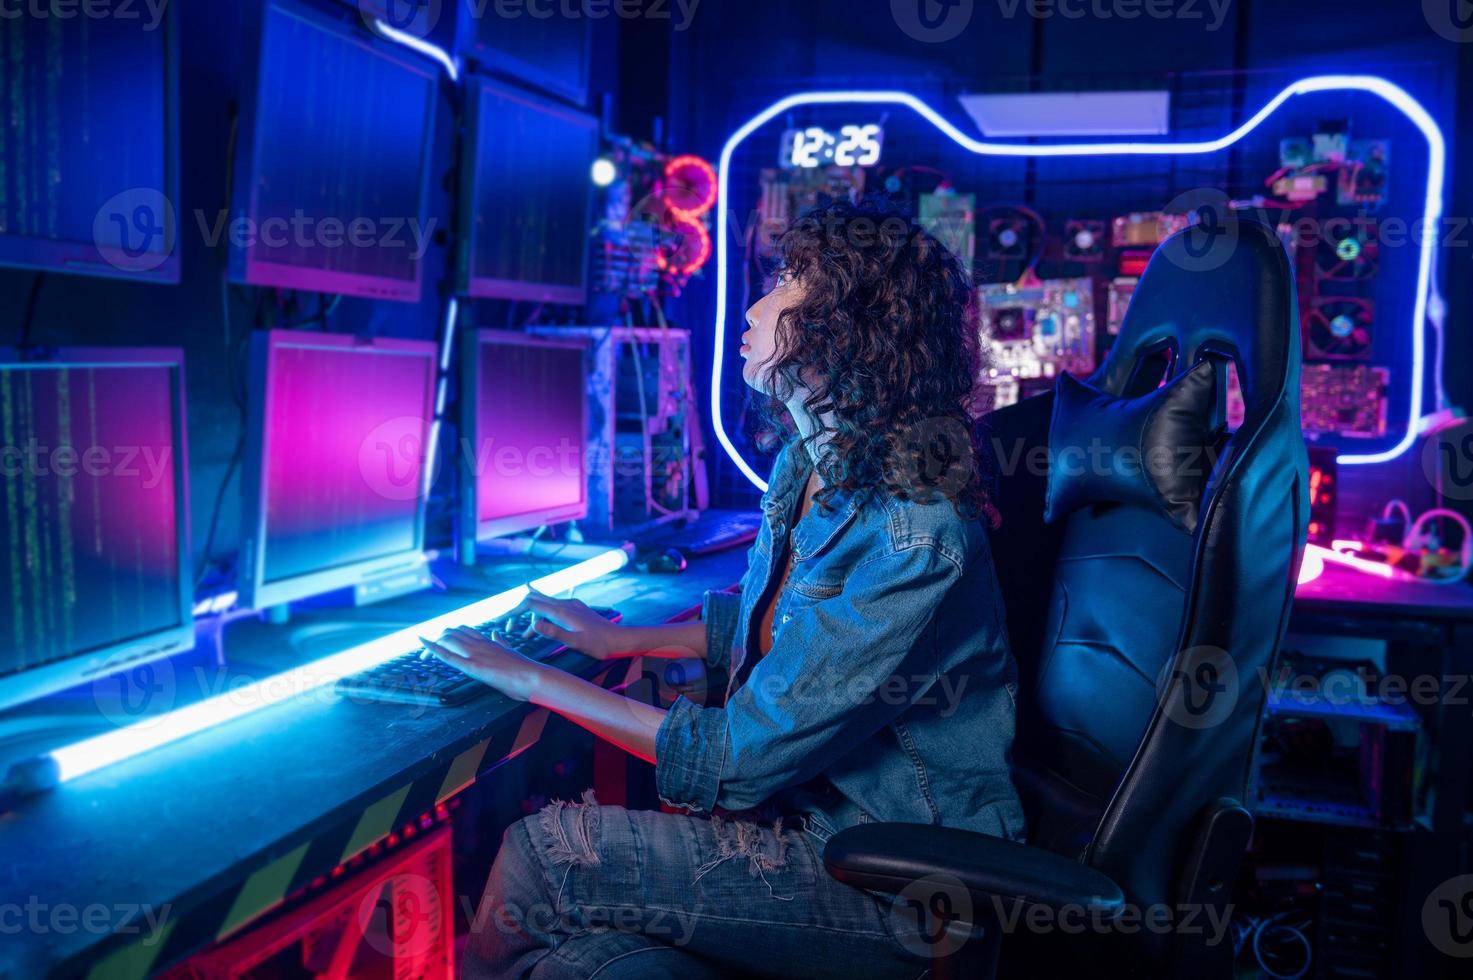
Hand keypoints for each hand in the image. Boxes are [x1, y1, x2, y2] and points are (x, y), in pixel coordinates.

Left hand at [421, 627, 545, 701]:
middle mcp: (480, 644)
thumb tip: (496, 633)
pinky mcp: (474, 667)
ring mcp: (477, 653)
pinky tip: (424, 645)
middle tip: (426, 658)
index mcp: (488, 642)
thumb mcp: (511, 652)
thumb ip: (501, 642)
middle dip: (436, 642)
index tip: (441, 643)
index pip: (463, 631)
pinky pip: (449, 656)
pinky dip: (434, 649)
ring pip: (448, 640)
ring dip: (431, 647)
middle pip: (452, 634)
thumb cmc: (526, 670)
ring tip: (421, 658)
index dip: (449, 635)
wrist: (535, 677)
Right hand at [512, 588, 623, 659]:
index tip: (501, 621)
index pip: (530, 604)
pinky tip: (540, 623)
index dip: (513, 611)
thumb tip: (533, 625)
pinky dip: (542, 615)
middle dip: (518, 611)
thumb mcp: (576, 642)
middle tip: (507, 626)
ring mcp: (571, 605)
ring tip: (523, 636)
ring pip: (543, 605)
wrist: (620, 638)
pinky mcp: (576, 609)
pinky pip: (553, 607)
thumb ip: (555, 633)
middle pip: (534, 600)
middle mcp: (565, 604)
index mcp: (561, 612)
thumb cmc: (599, 644)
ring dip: (530, 617)